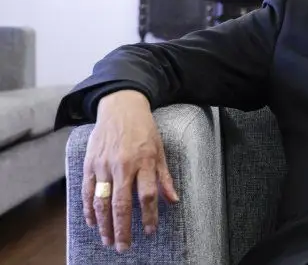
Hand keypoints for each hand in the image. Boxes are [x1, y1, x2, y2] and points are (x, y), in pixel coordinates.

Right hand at [82, 89, 178, 252]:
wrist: (120, 107)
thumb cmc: (144, 130)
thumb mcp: (160, 150)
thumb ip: (164, 177)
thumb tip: (173, 200)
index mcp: (144, 162)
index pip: (147, 195)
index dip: (149, 216)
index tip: (149, 232)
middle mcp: (123, 165)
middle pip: (122, 203)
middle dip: (123, 228)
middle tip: (124, 247)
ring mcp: (104, 165)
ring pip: (102, 201)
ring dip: (104, 224)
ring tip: (108, 240)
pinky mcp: (90, 163)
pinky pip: (87, 191)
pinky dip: (88, 209)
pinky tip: (93, 222)